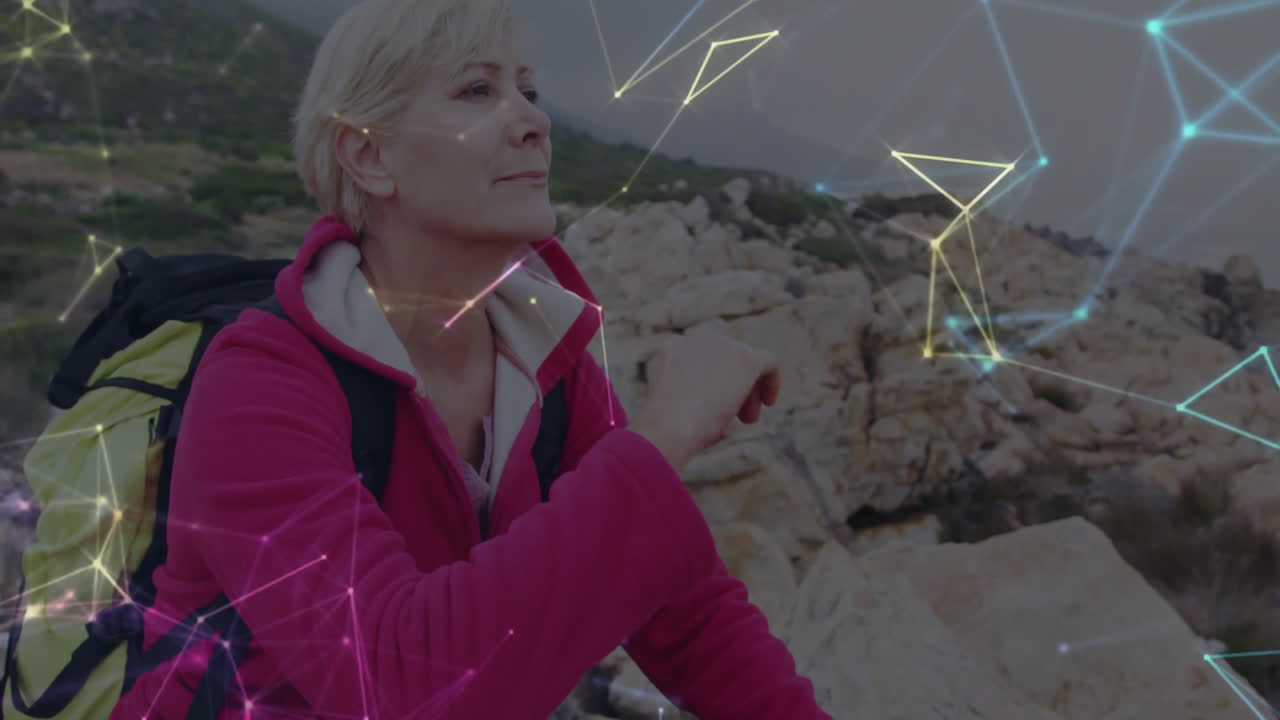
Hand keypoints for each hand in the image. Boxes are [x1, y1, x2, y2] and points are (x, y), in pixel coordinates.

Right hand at [628, 333, 779, 471]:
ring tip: (748, 420)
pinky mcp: (744, 358)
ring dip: (747, 391)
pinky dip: (771, 381)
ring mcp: (720, 346)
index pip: (700, 361)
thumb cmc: (665, 428)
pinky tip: (769, 401)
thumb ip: (683, 393)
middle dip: (730, 386)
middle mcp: (695, 340)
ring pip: (743, 363)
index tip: (713, 408)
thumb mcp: (668, 407)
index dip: (710, 383)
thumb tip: (701, 401)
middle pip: (724, 359)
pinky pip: (767, 362)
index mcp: (671, 349)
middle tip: (736, 416)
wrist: (670, 426)